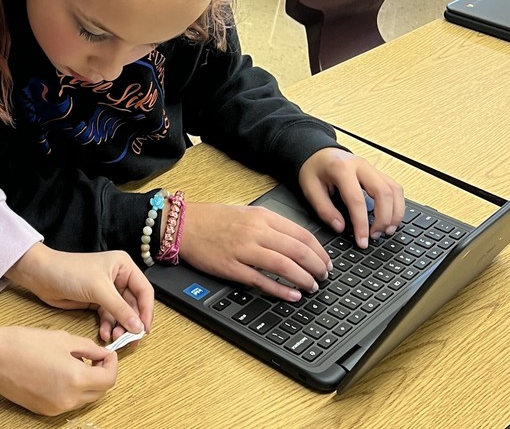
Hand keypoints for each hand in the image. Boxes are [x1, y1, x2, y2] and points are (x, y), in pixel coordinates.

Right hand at [0, 325, 116, 415]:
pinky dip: (72, 389)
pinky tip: (61, 372)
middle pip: (99, 392)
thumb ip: (87, 348)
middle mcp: (68, 399)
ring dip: (88, 383)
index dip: (112, 364)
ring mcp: (56, 408)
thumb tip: (101, 354)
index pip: (109, 379)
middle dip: (102, 374)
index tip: (107, 354)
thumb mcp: (62, 338)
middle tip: (95, 357)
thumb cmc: (24, 343)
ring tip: (76, 362)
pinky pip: (68, 402)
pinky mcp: (44, 411)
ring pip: (84, 399)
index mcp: (76, 379)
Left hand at [6, 243, 152, 343]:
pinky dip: (108, 326)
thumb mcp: (98, 289)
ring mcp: (107, 290)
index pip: (144, 290)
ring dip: (120, 327)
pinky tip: (104, 334)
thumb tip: (138, 327)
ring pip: (121, 313)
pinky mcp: (96, 301)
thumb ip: (120, 309)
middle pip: (133, 304)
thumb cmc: (70, 271)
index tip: (144, 330)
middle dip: (132, 323)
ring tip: (115, 338)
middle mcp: (118, 277)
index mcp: (123, 266)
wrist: (42, 276)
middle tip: (130, 340)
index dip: (146, 311)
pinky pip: (109, 317)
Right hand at [177, 202, 329, 300]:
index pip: (302, 234)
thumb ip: (270, 225)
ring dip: (304, 279)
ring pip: (284, 266)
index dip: (320, 251)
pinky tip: (292, 296)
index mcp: (261, 216)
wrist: (183, 225)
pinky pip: (262, 281)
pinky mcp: (232, 267)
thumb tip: (297, 243)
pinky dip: (281, 290)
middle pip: (298, 251)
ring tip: (312, 287)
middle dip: (317, 267)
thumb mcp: (246, 212)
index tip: (326, 262)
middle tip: (324, 277)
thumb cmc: (213, 219)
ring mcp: (244, 250)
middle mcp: (255, 231)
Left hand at [298, 147, 405, 248]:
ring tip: (386, 230)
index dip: (361, 224)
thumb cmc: (314, 169)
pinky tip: (391, 218)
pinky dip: (397, 205)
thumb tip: (340, 228)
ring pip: (394, 189)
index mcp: (341, 169)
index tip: (362, 241)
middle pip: (383, 192)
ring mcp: (372, 167)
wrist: (318, 152)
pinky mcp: (378, 172)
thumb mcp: (309, 189)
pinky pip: (395, 188)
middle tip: (375, 236)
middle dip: (383, 218)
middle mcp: (361, 166)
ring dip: (395, 213)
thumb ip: (324, 209)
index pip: (356, 200)